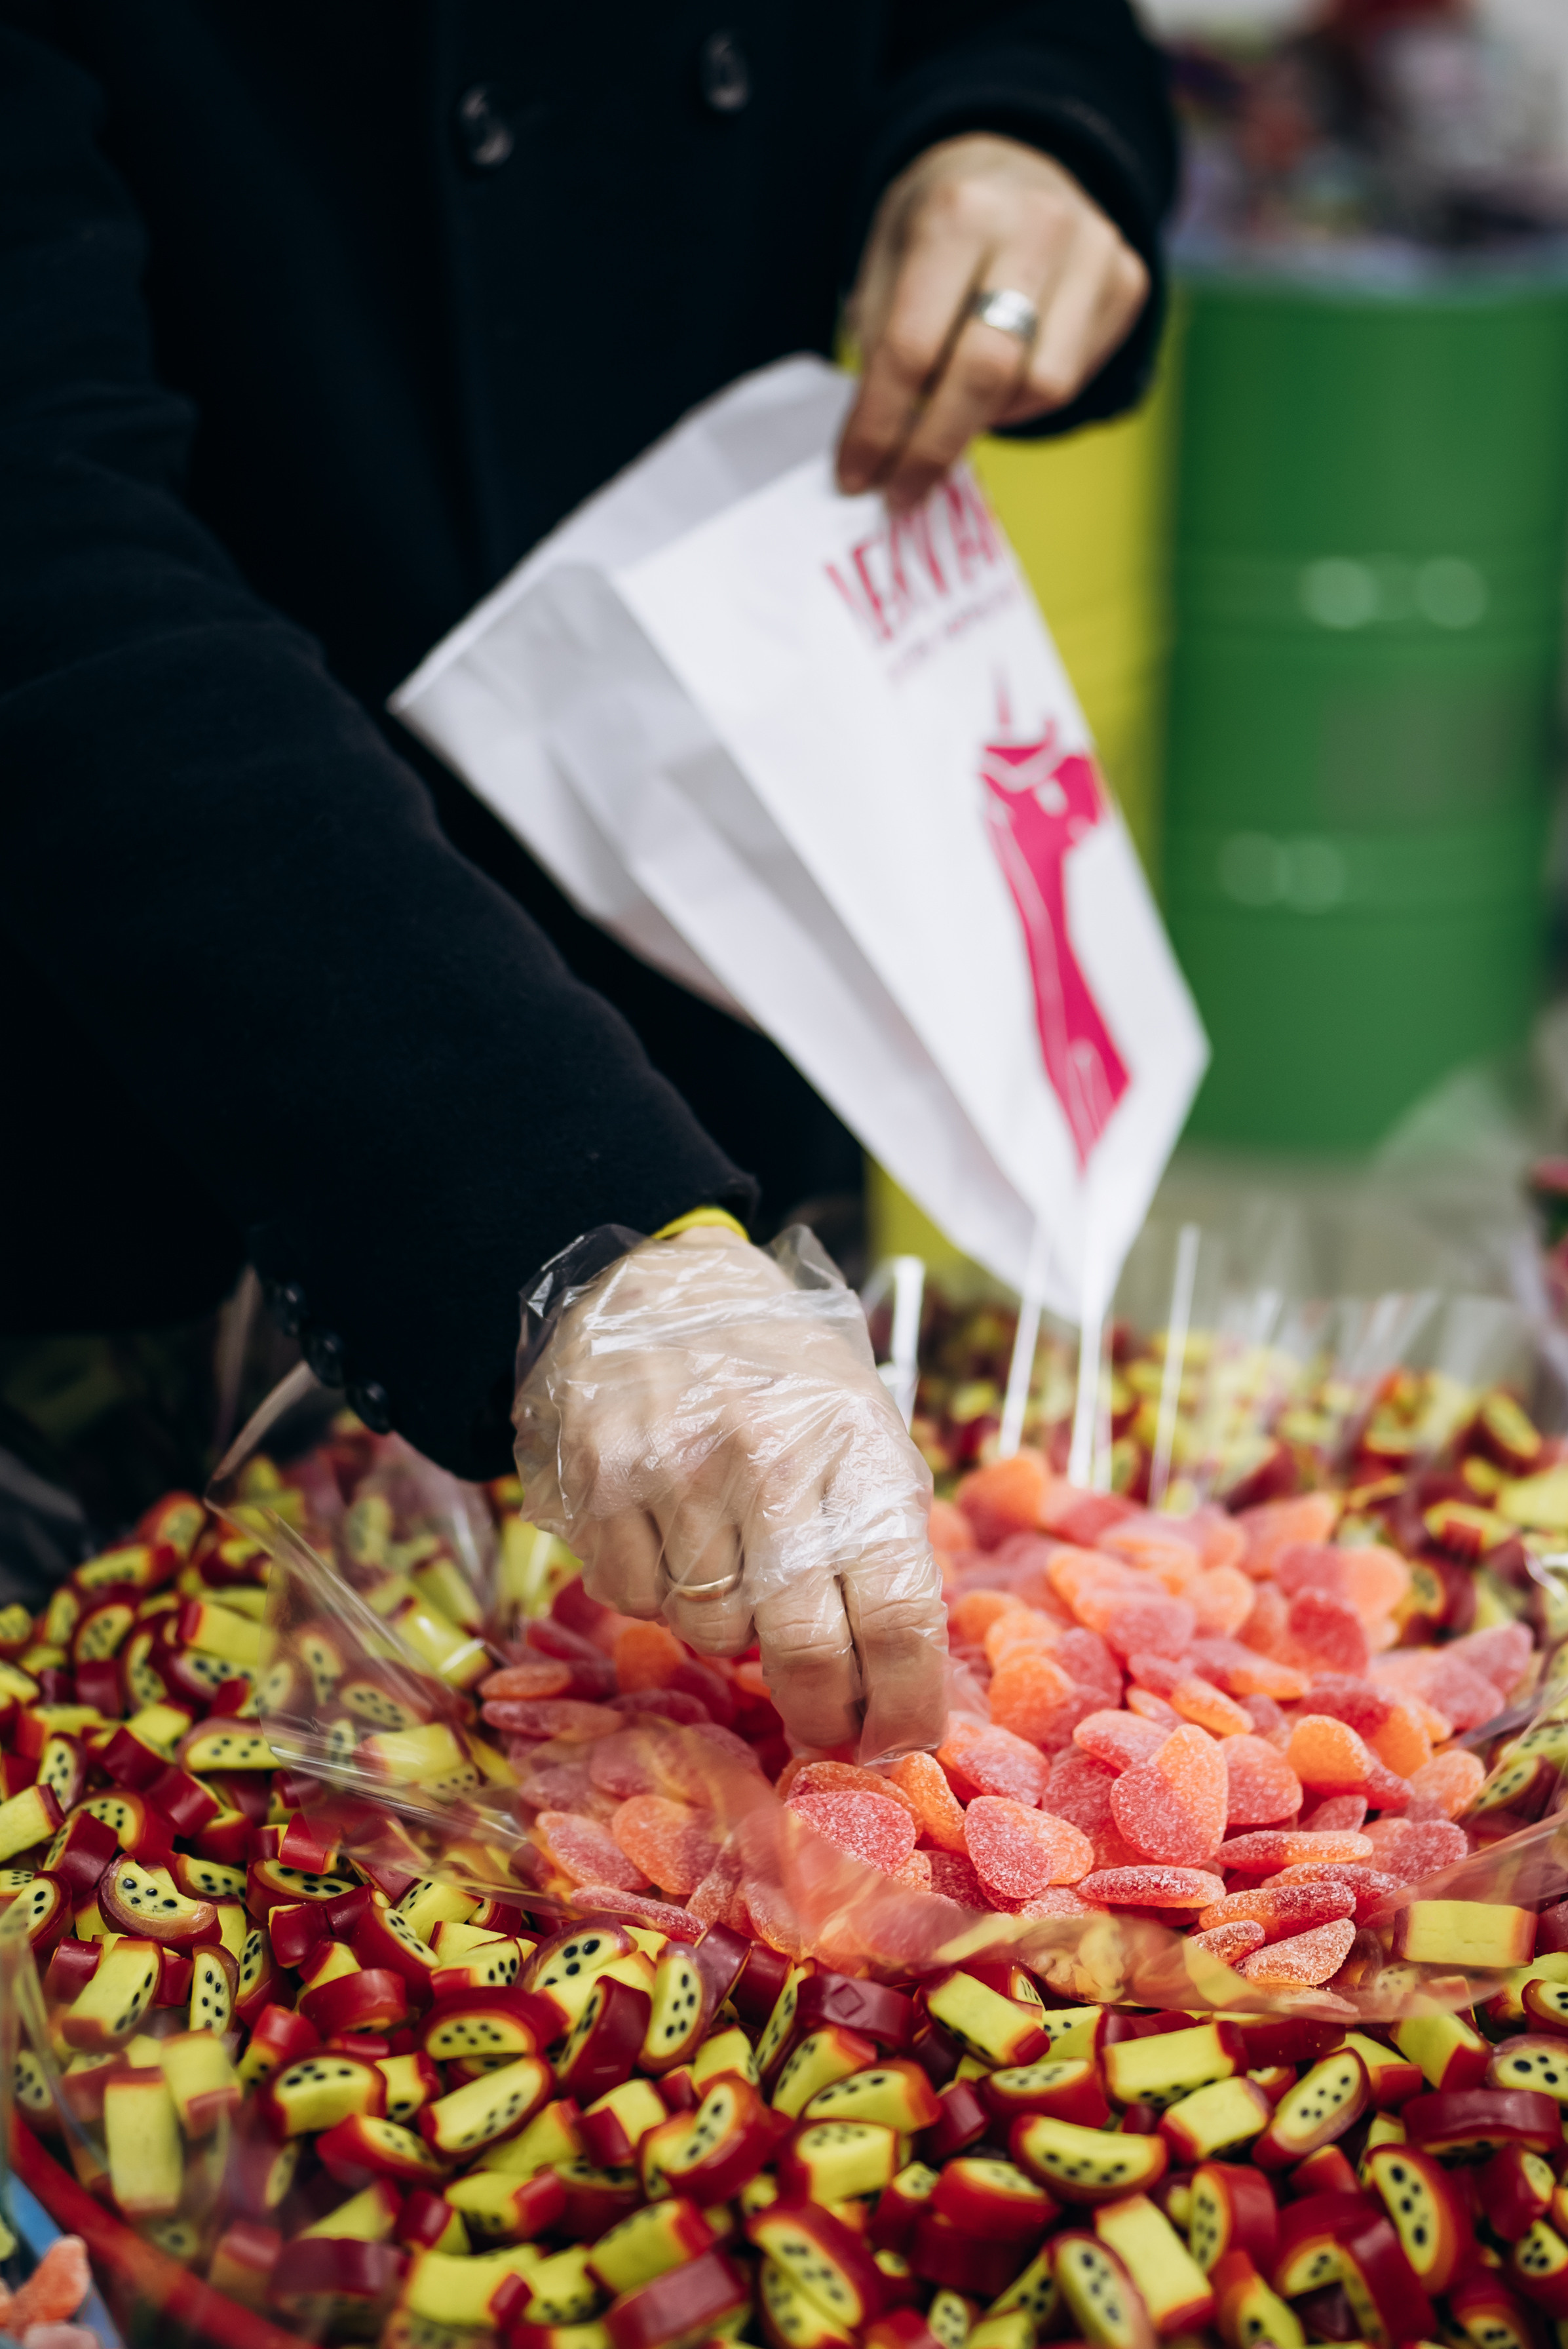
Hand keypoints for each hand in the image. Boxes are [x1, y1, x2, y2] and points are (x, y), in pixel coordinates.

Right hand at [512, 1223, 945, 1759]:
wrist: (662, 1284)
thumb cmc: (782, 1375)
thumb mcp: (864, 1428)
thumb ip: (886, 1535)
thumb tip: (909, 1674)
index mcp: (857, 1447)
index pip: (900, 1611)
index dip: (906, 1701)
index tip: (901, 1740)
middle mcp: (773, 1459)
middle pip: (806, 1647)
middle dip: (821, 1711)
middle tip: (825, 1727)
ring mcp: (681, 1469)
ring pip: (712, 1631)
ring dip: (731, 1632)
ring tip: (738, 1577)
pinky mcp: (604, 1477)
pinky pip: (635, 1598)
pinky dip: (658, 1595)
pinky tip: (673, 1544)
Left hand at [837, 134, 1150, 509]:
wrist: (1018, 166)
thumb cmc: (939, 227)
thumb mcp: (888, 261)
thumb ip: (882, 344)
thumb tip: (878, 449)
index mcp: (958, 211)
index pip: (911, 347)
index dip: (879, 426)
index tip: (856, 476)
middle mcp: (1034, 224)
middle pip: (982, 373)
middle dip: (932, 448)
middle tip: (901, 491)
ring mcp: (1092, 250)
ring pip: (1039, 387)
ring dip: (986, 420)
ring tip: (954, 410)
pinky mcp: (1126, 279)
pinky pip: (1072, 378)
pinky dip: (1024, 401)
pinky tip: (1001, 382)